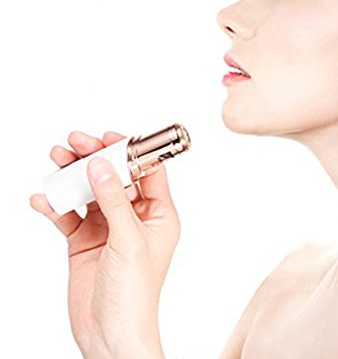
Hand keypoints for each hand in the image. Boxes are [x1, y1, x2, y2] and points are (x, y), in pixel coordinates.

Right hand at [29, 130, 179, 356]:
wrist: (110, 335)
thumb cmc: (135, 294)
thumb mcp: (128, 240)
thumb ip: (114, 200)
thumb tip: (101, 165)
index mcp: (158, 214)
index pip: (147, 171)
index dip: (130, 151)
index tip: (109, 138)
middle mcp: (133, 217)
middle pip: (115, 177)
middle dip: (95, 158)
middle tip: (76, 142)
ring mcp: (108, 228)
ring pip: (90, 192)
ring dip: (73, 176)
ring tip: (57, 159)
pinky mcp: (85, 241)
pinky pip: (69, 215)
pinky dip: (56, 206)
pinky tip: (43, 199)